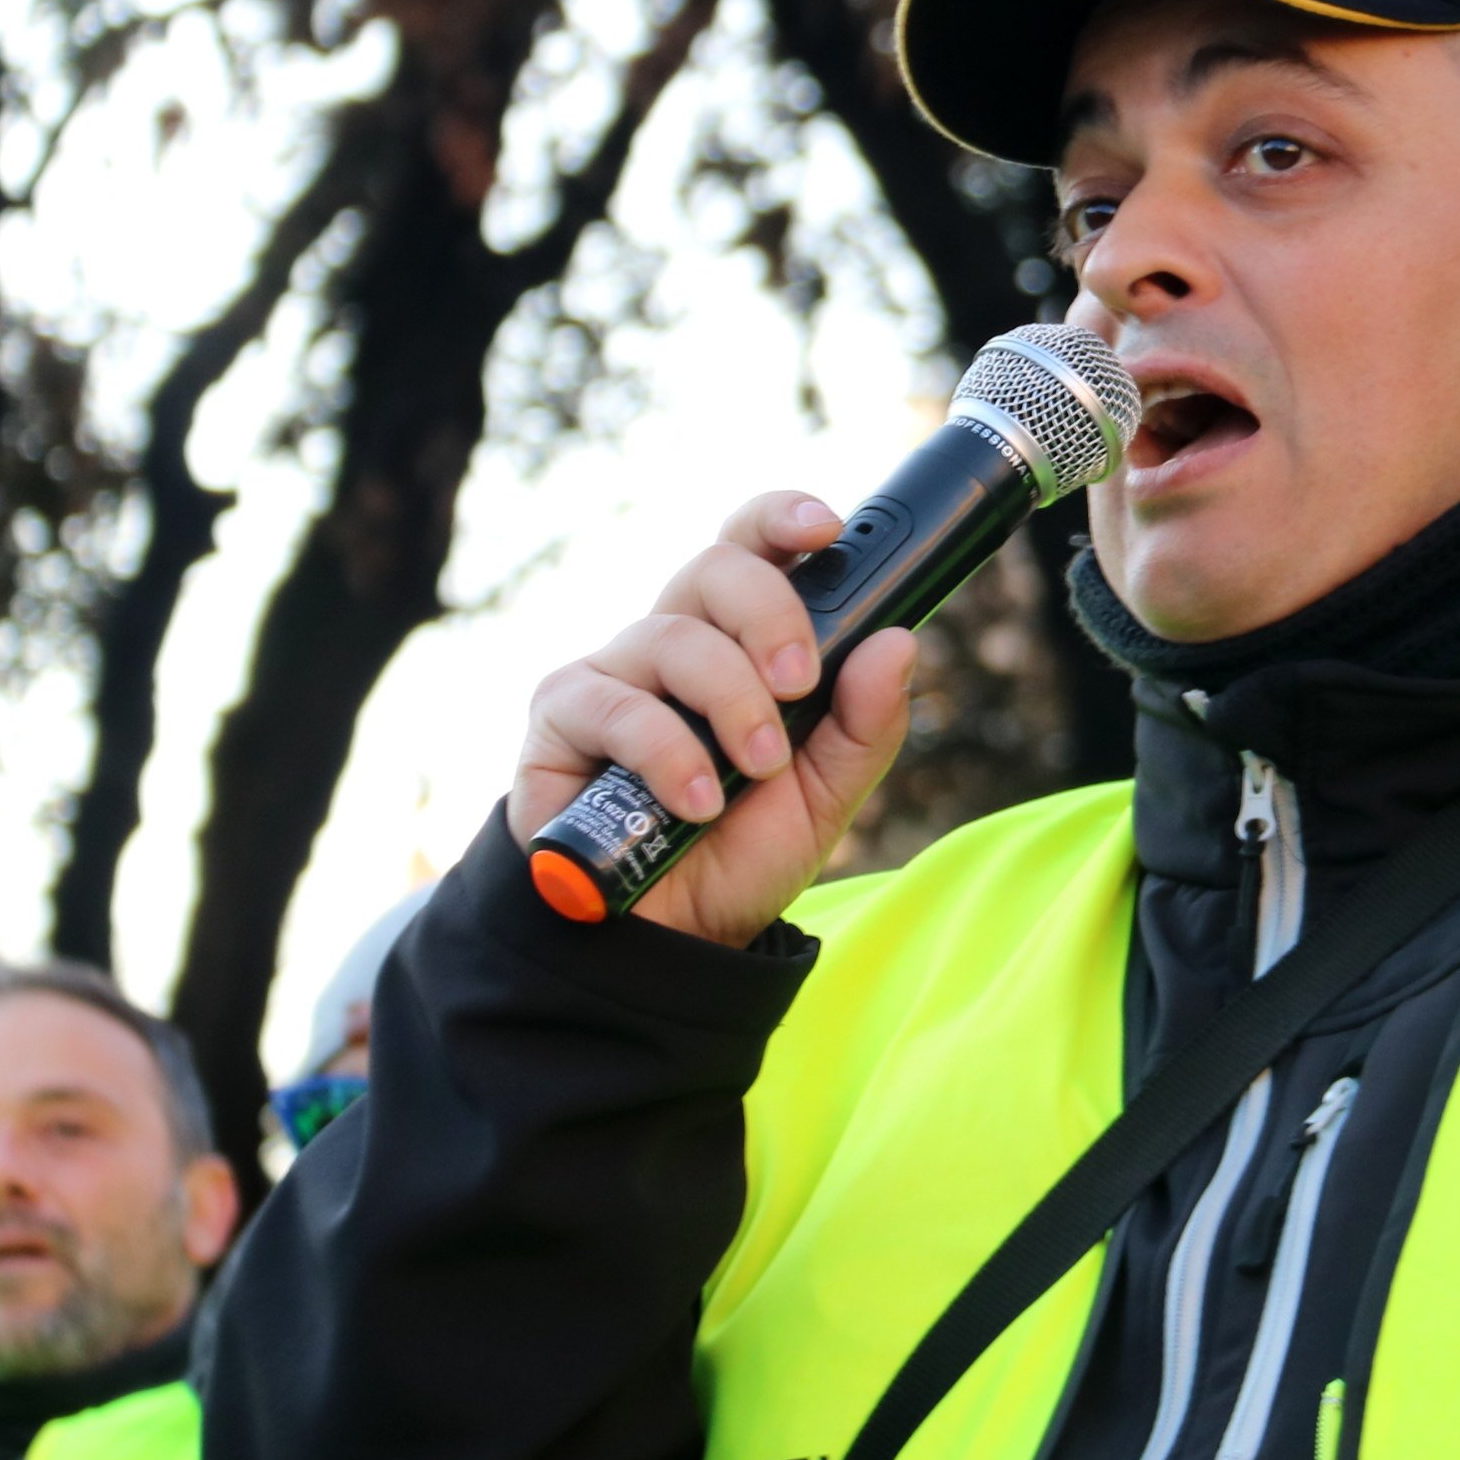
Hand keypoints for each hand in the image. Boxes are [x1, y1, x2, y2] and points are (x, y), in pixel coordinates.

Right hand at [510, 493, 918, 946]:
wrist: (671, 940)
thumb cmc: (740, 854)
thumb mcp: (827, 795)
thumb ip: (866, 724)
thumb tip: (898, 640)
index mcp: (739, 643)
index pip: (752, 550)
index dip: (782, 519)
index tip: (826, 527)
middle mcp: (674, 642)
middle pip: (714, 566)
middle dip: (770, 614)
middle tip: (800, 681)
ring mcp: (614, 673)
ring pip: (673, 636)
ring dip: (731, 702)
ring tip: (757, 769)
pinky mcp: (561, 717)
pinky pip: (616, 704)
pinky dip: (670, 752)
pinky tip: (698, 801)